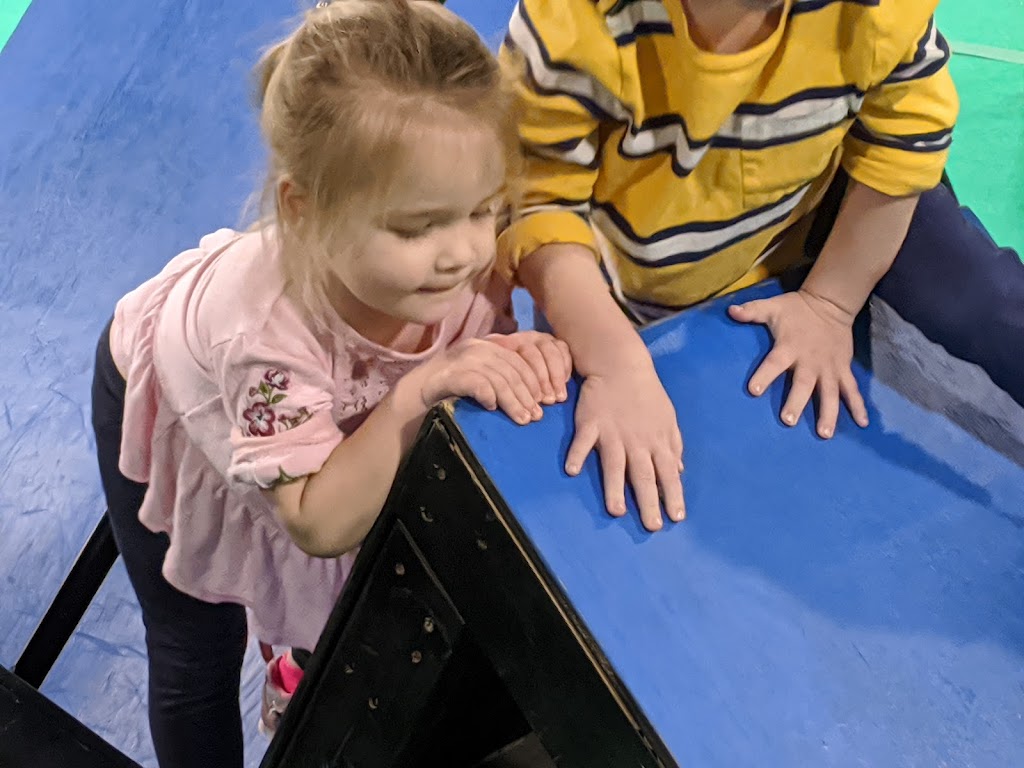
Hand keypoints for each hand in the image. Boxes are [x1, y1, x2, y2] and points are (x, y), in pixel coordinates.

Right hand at [404, 333, 568, 424]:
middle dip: (527, 395)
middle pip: (512, 370)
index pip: (520, 359)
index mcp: (487, 346)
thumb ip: (503, 379)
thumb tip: (538, 396)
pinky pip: (476, 383)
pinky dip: (487, 395)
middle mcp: (476, 348)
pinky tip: (491, 408)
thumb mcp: (482, 381)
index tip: (544, 402)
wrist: (413, 401)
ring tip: (521, 419)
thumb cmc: (452, 395)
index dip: (536, 381)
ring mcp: (460, 359)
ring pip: (498, 378)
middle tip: (535, 416)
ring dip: (513, 401)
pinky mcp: (447, 375)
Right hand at [567, 363, 684, 531]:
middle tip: (652, 526)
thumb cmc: (646, 395)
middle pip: (644, 475)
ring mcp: (612, 432)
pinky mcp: (591, 423)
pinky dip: (576, 454)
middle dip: (649, 502)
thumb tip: (679, 470)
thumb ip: (673, 445)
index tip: (677, 518)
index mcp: (657, 441)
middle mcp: (637, 441)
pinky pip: (583, 441)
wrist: (621, 365)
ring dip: (615, 488)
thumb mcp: (667, 419)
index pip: (668, 473)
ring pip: (615, 464)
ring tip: (616, 511)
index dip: (673, 495)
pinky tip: (572, 471)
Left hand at [728, 289, 869, 437]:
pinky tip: (862, 424)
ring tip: (824, 434)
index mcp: (789, 347)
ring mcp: (829, 367)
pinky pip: (852, 390)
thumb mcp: (772, 306)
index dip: (764, 376)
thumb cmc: (796, 309)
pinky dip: (858, 406)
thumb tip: (731, 311)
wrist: (831, 303)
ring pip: (830, 393)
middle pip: (803, 384)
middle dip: (796, 402)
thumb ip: (751, 311)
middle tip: (788, 420)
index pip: (773, 363)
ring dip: (828, 413)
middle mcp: (810, 361)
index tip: (753, 391)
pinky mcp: (843, 369)